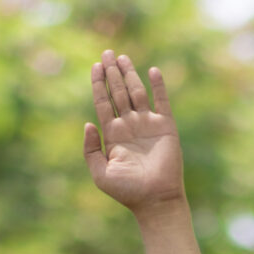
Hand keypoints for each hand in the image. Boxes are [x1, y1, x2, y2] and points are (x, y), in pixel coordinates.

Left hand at [84, 50, 183, 211]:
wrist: (155, 200)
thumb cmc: (127, 191)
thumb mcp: (100, 173)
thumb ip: (91, 149)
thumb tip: (88, 123)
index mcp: (113, 134)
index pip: (103, 102)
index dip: (98, 84)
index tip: (95, 66)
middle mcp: (130, 126)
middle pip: (118, 92)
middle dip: (112, 73)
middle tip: (107, 53)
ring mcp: (148, 125)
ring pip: (137, 93)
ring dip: (130, 75)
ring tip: (122, 57)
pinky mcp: (166, 127)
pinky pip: (162, 102)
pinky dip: (158, 86)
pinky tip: (152, 70)